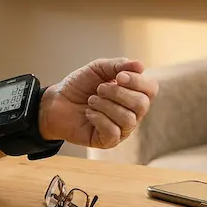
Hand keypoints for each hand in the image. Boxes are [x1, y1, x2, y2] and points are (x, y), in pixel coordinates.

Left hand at [38, 58, 158, 148]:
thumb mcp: (97, 69)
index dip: (137, 82)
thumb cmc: (79, 86)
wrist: (56, 101)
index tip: (119, 76)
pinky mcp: (108, 141)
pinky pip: (113, 131)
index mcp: (133, 93)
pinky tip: (89, 114)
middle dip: (118, 93)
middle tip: (99, 89)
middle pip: (142, 104)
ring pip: (128, 119)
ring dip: (105, 105)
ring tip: (91, 101)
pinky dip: (98, 118)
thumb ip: (118, 65)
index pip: (151, 89)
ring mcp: (122, 128)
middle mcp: (132, 112)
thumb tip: (140, 65)